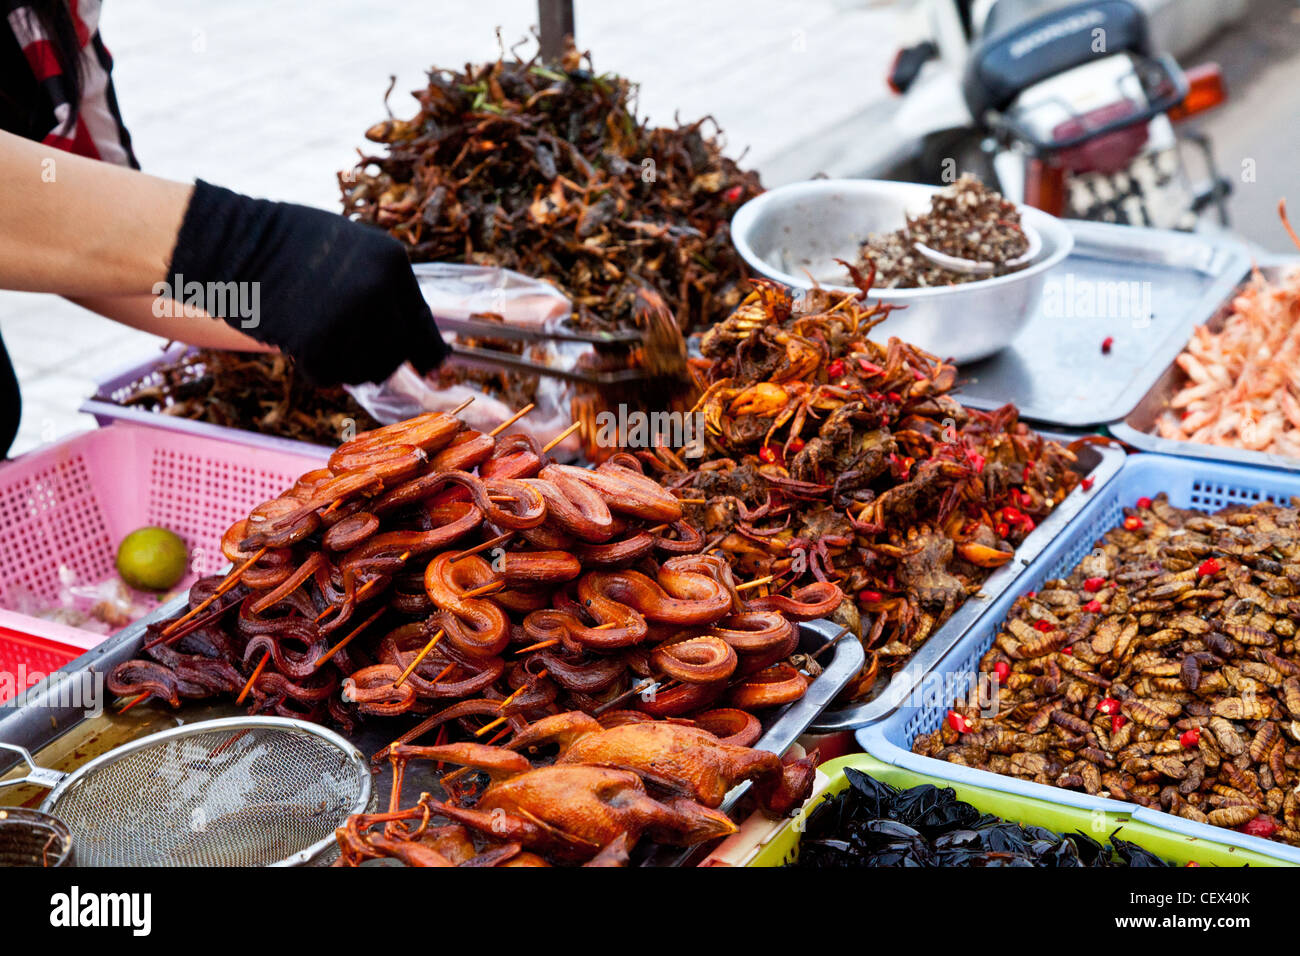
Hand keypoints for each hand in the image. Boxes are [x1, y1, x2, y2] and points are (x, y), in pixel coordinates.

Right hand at [166, 180, 446, 384]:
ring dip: (344, 367)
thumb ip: (383, 286)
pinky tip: (298, 345)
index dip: (427, 353)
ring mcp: (349, 316)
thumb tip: (411, 335)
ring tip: (317, 339)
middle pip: (395, 355)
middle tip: (347, 351)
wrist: (232, 242)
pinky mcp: (316, 340)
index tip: (432, 372)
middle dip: (376, 361)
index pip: (423, 324)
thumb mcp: (352, 250)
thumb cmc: (288, 244)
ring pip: (365, 371)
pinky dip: (315, 371)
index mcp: (392, 262)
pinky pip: (329, 377)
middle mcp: (378, 289)